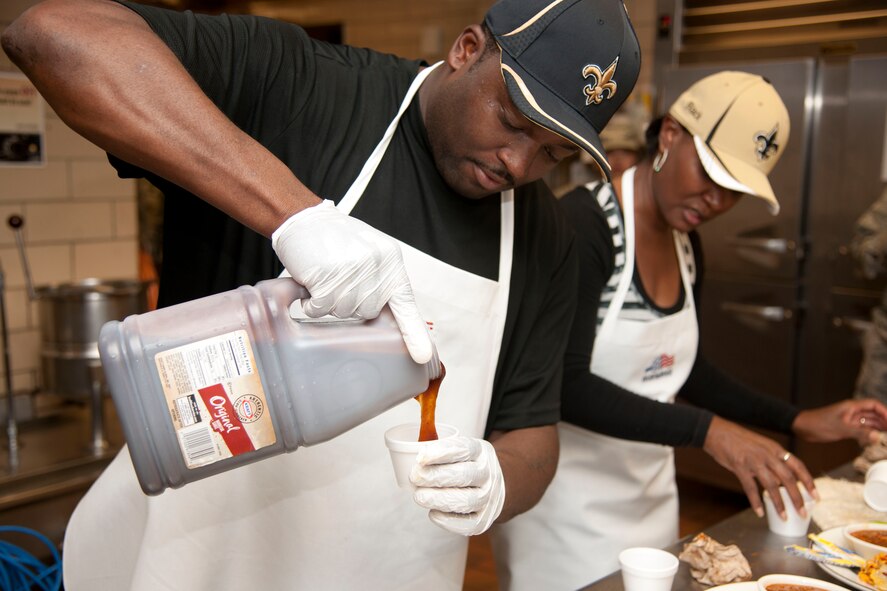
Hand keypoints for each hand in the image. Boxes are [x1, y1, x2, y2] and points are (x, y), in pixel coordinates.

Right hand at [272, 200, 431, 362]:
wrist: (303, 219)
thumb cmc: (335, 237)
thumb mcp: (370, 251)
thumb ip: (381, 277)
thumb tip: (386, 309)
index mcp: (390, 260)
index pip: (405, 300)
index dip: (414, 331)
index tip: (423, 355)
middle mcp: (375, 266)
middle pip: (368, 311)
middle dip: (351, 303)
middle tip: (340, 281)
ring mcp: (352, 272)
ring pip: (343, 312)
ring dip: (330, 302)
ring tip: (326, 277)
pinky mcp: (327, 277)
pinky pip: (321, 309)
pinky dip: (312, 303)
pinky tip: (312, 283)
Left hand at [410, 436, 505, 535]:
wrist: (493, 486)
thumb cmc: (466, 465)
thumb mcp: (458, 449)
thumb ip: (437, 451)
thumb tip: (418, 457)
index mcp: (481, 452)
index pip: (465, 449)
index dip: (442, 452)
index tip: (421, 457)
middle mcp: (489, 474)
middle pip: (464, 476)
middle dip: (435, 477)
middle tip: (414, 477)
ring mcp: (489, 498)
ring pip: (466, 501)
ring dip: (439, 499)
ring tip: (419, 496)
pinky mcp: (483, 520)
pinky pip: (468, 524)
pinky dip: (448, 521)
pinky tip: (433, 513)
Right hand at [703, 416, 816, 518]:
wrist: (716, 430)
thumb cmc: (737, 439)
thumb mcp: (760, 446)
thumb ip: (772, 461)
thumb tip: (781, 481)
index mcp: (775, 448)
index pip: (798, 466)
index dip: (808, 482)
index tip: (816, 496)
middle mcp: (767, 454)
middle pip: (788, 479)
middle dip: (797, 498)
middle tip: (802, 513)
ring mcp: (753, 460)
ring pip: (771, 485)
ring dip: (779, 504)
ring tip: (784, 517)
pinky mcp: (739, 466)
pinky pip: (750, 487)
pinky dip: (755, 502)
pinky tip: (759, 512)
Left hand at [793, 398, 886, 446]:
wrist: (801, 427)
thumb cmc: (818, 424)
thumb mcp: (841, 429)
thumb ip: (860, 433)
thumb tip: (877, 437)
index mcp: (852, 407)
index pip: (874, 405)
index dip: (885, 412)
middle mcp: (852, 411)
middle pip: (874, 414)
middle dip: (885, 421)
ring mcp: (849, 419)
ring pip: (868, 422)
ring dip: (877, 428)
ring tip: (885, 438)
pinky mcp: (845, 427)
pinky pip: (861, 429)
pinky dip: (868, 434)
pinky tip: (873, 440)